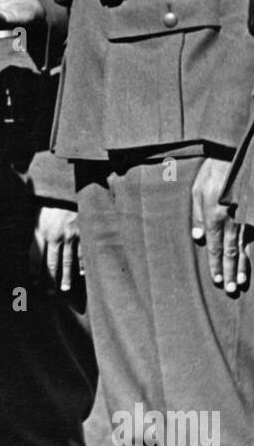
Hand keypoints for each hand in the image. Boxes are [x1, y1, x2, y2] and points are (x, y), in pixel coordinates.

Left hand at [30, 204, 80, 291]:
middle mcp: (55, 236)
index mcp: (41, 230)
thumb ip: (32, 226)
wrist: (72, 188)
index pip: (35, 256)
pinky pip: (82, 252)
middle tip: (49, 293)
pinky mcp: (83, 233)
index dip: (34, 271)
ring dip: (66, 277)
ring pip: (68, 261)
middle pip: (52, 263)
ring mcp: (70, 236)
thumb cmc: (51, 198)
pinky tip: (82, 273)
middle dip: (50, 279)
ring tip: (65, 289)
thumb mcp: (37, 209)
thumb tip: (25, 242)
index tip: (34, 283)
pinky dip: (82, 264)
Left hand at [191, 156, 247, 294]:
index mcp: (214, 217)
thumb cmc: (212, 172)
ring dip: (243, 266)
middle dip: (230, 272)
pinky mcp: (253, 213)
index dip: (216, 265)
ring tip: (242, 282)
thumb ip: (197, 216)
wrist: (233, 156)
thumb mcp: (197, 191)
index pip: (215, 248)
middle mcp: (231, 221)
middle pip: (231, 252)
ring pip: (245, 247)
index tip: (217, 280)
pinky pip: (253, 236)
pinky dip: (252, 250)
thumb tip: (197, 237)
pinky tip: (252, 261)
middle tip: (230, 289)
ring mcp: (245, 218)